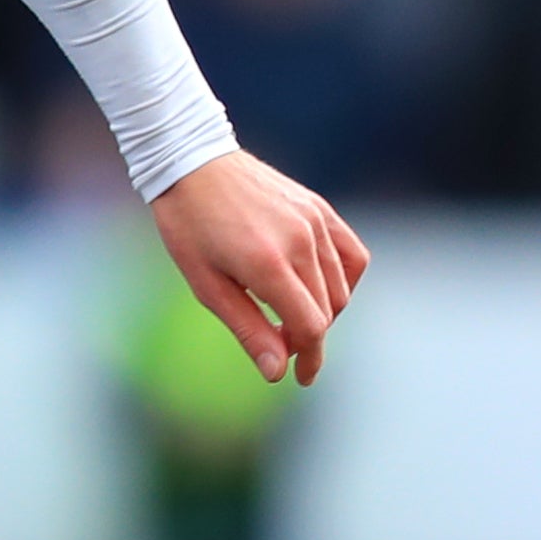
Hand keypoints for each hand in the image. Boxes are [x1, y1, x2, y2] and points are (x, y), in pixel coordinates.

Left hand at [151, 149, 368, 386]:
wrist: (192, 162)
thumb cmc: (188, 226)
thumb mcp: (206, 285)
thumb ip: (248, 329)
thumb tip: (278, 372)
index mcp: (267, 264)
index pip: (310, 327)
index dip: (308, 358)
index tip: (298, 377)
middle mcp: (300, 241)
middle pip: (326, 312)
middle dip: (309, 339)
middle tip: (282, 347)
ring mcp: (315, 222)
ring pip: (341, 288)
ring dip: (323, 313)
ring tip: (290, 317)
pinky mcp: (321, 208)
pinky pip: (352, 256)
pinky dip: (344, 281)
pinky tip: (318, 290)